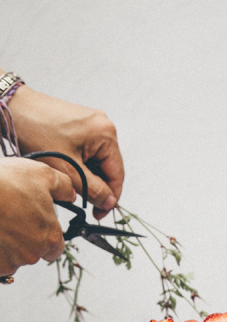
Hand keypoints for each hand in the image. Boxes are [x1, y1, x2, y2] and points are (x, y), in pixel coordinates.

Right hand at [0, 157, 74, 275]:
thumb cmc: (5, 183)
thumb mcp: (42, 175)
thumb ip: (63, 186)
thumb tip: (71, 194)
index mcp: (51, 238)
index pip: (56, 248)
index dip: (47, 236)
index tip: (36, 225)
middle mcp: (33, 253)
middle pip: (33, 252)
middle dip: (25, 238)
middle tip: (12, 217)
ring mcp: (11, 261)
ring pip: (13, 257)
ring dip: (8, 244)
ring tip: (0, 221)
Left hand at [8, 85, 123, 218]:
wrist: (14, 108)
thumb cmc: (36, 130)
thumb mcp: (68, 169)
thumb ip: (93, 189)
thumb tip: (108, 202)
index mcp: (106, 134)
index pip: (117, 174)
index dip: (110, 198)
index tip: (99, 213)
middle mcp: (103, 126)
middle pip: (108, 168)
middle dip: (96, 186)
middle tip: (81, 200)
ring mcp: (92, 124)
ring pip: (97, 161)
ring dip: (86, 176)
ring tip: (68, 182)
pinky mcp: (80, 125)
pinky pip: (87, 152)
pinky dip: (79, 164)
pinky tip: (66, 169)